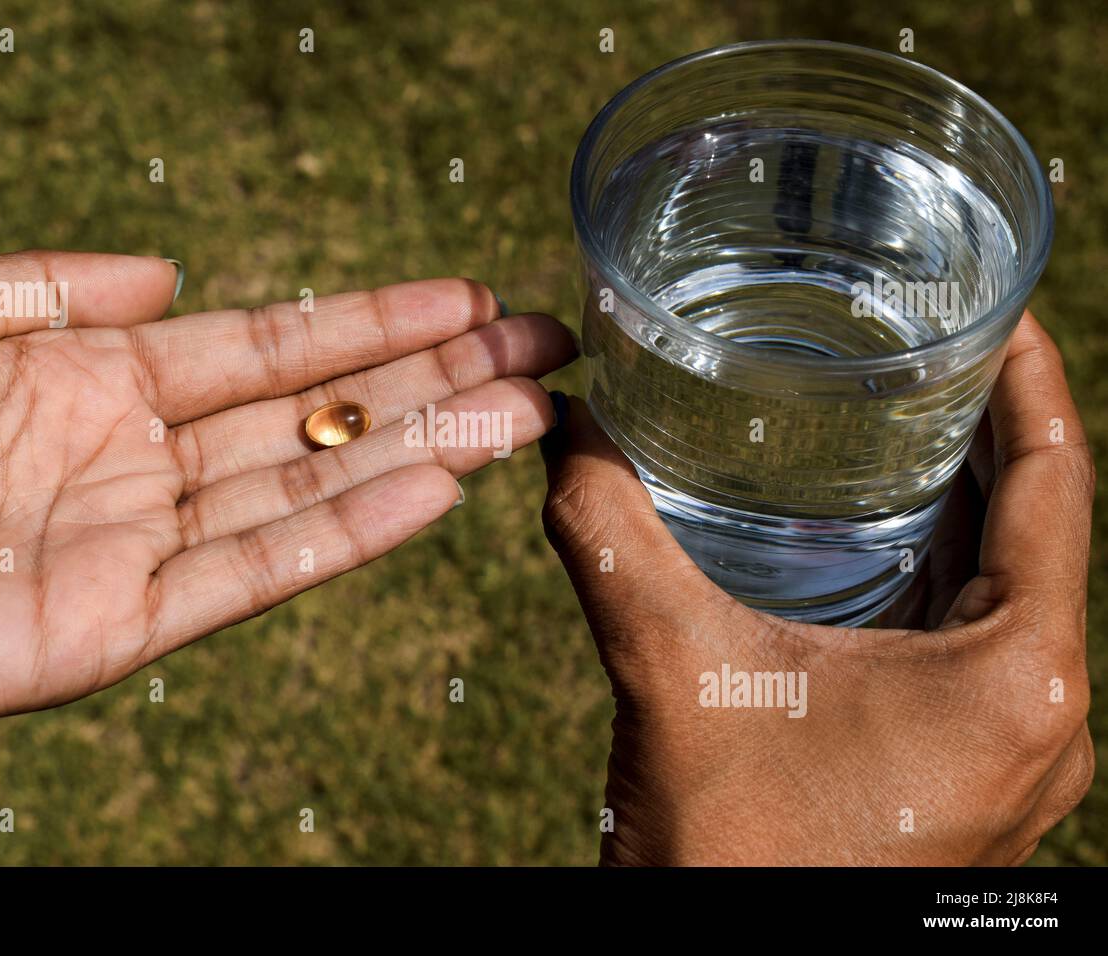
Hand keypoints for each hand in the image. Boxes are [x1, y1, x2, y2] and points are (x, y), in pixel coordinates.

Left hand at [0, 249, 574, 752]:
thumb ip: (51, 283)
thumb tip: (168, 268)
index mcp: (89, 378)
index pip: (267, 347)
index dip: (369, 318)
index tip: (466, 294)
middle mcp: (131, 461)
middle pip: (315, 414)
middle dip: (430, 376)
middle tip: (538, 349)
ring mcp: (133, 545)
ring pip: (309, 488)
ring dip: (422, 446)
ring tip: (525, 411)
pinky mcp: (118, 628)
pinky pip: (257, 572)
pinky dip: (351, 530)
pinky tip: (436, 483)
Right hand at [540, 312, 1093, 864]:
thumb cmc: (731, 856)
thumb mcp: (669, 671)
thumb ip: (611, 536)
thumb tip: (567, 428)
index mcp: (1014, 678)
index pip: (1057, 485)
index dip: (1032, 379)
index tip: (1000, 308)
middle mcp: (1038, 716)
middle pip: (1036, 533)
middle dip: (986, 433)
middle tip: (930, 344)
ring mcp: (1008, 753)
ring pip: (1002, 592)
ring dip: (961, 507)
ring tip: (903, 421)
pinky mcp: (963, 774)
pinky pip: (969, 644)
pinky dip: (934, 577)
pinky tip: (871, 540)